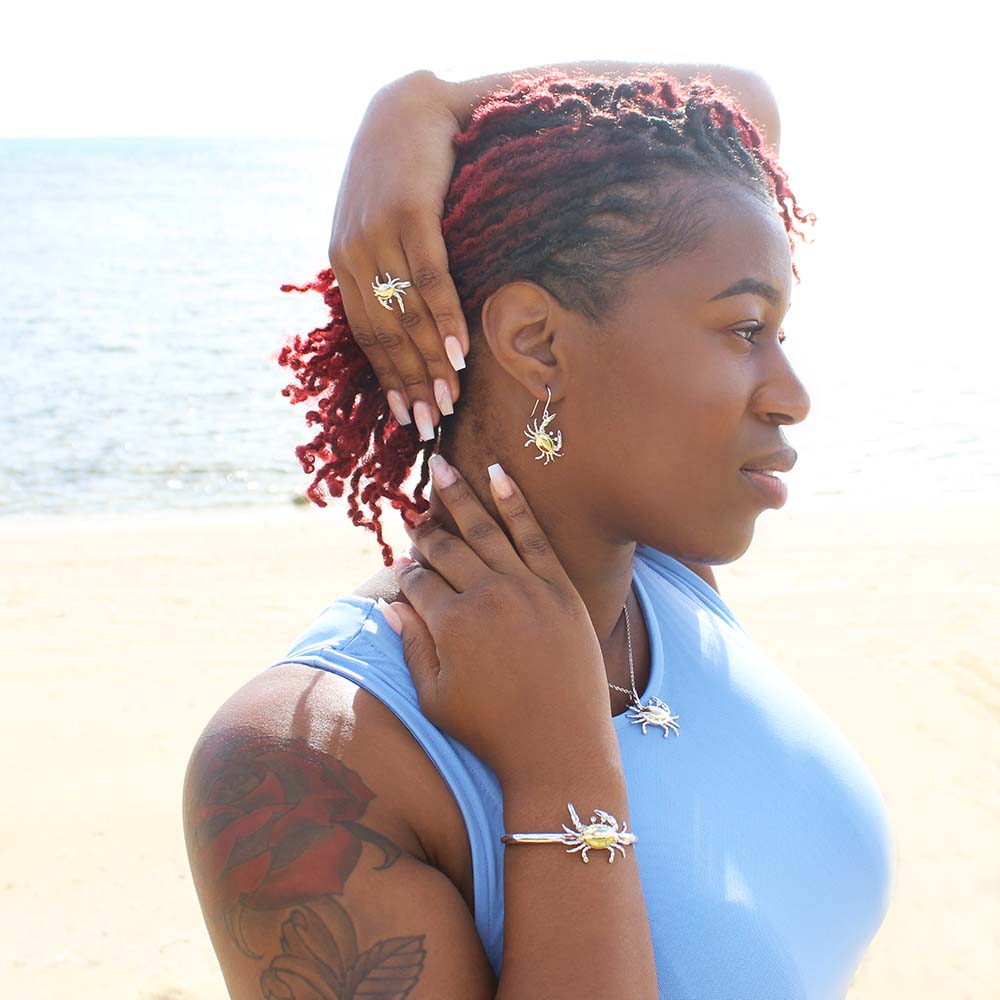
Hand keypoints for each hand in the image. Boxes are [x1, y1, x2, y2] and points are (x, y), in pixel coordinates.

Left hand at [328, 70, 469, 436]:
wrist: (406, 104)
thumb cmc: (399, 172)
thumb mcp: (379, 223)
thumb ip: (384, 269)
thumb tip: (407, 322)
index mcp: (344, 262)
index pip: (367, 334)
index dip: (388, 378)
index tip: (406, 415)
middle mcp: (352, 253)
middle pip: (385, 334)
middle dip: (409, 383)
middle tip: (429, 423)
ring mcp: (377, 233)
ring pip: (406, 315)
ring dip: (429, 364)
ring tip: (448, 401)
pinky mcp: (409, 213)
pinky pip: (429, 279)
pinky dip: (444, 321)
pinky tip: (459, 354)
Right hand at [381, 457, 617, 783]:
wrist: (561, 748)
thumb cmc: (491, 732)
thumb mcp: (435, 697)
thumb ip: (411, 646)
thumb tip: (387, 606)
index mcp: (450, 624)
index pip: (418, 582)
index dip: (406, 575)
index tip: (403, 571)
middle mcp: (486, 595)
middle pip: (446, 549)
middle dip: (425, 531)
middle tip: (411, 515)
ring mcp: (526, 587)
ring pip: (485, 529)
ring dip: (459, 495)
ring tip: (440, 467)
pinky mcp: (559, 587)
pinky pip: (534, 533)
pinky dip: (514, 501)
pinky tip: (497, 472)